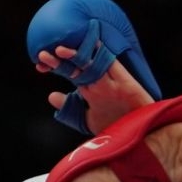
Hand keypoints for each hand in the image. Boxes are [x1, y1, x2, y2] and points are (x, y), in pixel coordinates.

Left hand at [36, 46, 155, 133]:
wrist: (142, 136)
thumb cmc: (118, 126)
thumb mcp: (89, 119)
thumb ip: (71, 109)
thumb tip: (52, 96)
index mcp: (90, 88)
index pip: (69, 72)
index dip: (55, 67)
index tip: (38, 66)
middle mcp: (100, 82)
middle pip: (77, 66)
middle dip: (60, 61)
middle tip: (42, 55)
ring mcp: (112, 81)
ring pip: (92, 64)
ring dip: (76, 56)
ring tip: (59, 51)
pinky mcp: (126, 83)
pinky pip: (113, 66)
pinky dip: (103, 56)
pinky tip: (92, 45)